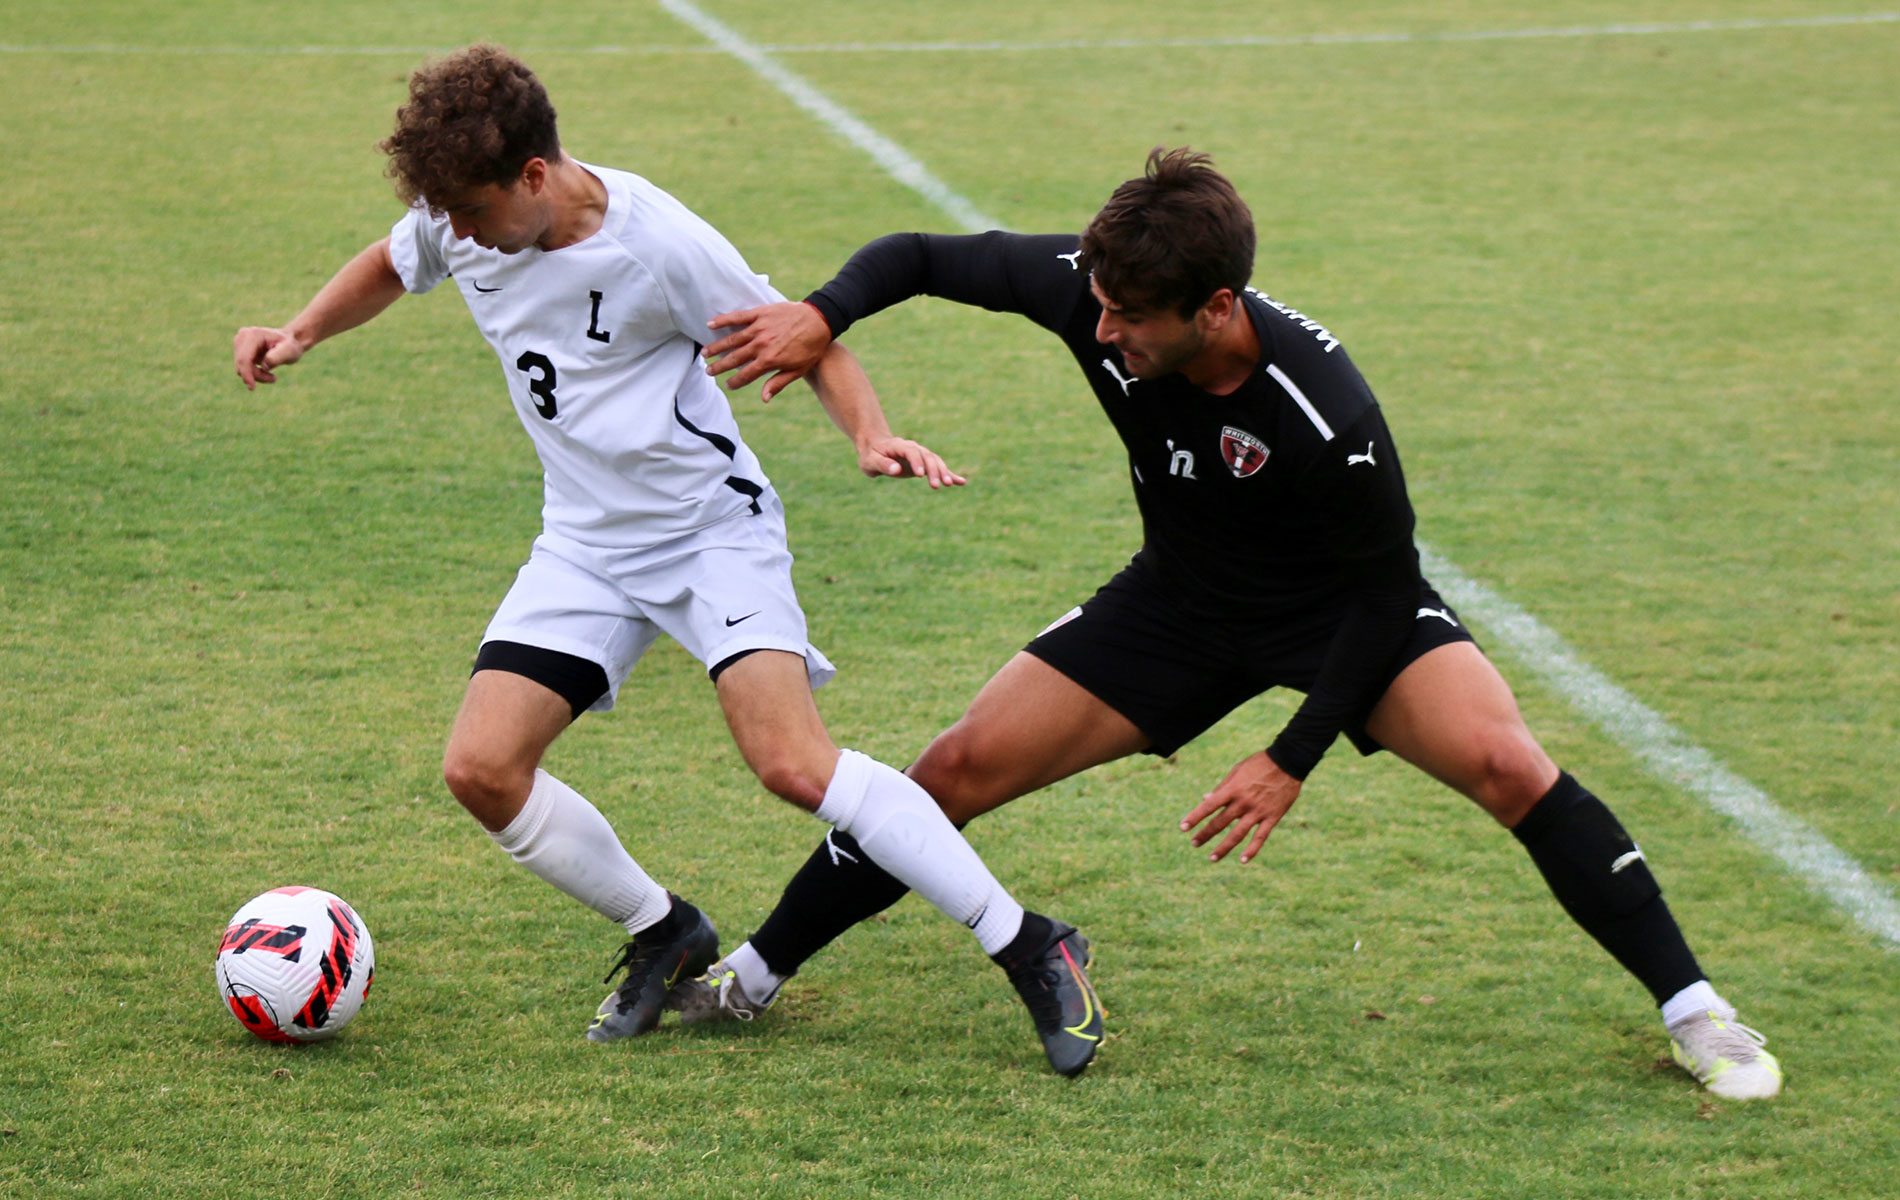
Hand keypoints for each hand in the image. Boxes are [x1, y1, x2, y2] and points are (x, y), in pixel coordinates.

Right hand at [234, 326, 303, 389]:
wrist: (288, 342)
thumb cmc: (290, 346)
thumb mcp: (290, 351)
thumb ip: (278, 357)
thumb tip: (264, 365)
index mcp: (253, 334)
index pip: (244, 358)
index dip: (246, 374)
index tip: (252, 388)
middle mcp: (242, 336)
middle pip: (242, 363)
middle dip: (256, 375)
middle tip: (273, 378)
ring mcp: (239, 342)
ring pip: (240, 367)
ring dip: (256, 375)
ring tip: (272, 376)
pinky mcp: (239, 349)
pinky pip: (242, 367)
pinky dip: (253, 373)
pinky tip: (266, 371)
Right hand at [703, 301, 832, 400]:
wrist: (820, 320)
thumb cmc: (811, 347)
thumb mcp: (798, 370)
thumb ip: (778, 383)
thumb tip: (764, 398)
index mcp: (769, 360)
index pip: (745, 375)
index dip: (735, 382)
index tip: (727, 385)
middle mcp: (761, 345)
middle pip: (734, 358)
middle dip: (719, 366)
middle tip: (709, 371)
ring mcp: (759, 328)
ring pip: (732, 339)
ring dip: (716, 347)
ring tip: (704, 353)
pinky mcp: (760, 313)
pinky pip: (737, 317)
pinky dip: (723, 320)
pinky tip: (710, 324)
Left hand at [858, 435, 966, 488]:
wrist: (876, 448)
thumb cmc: (871, 455)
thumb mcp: (870, 461)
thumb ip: (883, 465)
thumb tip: (896, 470)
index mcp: (899, 446)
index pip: (911, 452)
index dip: (917, 462)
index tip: (920, 475)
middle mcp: (913, 448)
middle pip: (927, 457)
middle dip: (933, 470)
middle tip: (936, 486)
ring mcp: (921, 455)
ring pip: (935, 461)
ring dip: (943, 472)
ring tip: (949, 484)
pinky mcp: (924, 464)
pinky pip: (939, 468)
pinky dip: (950, 474)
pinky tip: (961, 482)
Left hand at [1180, 751, 1302, 863]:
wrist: (1288, 762)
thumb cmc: (1260, 764)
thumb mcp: (1237, 770)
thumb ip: (1222, 787)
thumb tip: (1205, 799)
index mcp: (1233, 789)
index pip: (1209, 806)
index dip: (1195, 817)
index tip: (1183, 828)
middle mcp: (1244, 802)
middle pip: (1220, 823)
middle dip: (1205, 834)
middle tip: (1194, 843)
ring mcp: (1258, 811)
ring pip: (1238, 834)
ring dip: (1224, 847)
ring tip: (1212, 858)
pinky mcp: (1272, 817)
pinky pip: (1261, 837)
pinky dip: (1252, 850)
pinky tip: (1242, 860)